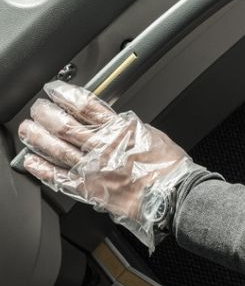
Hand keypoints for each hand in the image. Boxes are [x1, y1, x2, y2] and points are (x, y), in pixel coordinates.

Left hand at [18, 81, 205, 249]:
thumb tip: (111, 120)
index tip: (55, 91)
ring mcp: (94, 169)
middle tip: (38, 109)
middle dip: (47, 115)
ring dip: (38, 138)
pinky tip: (32, 162)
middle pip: (66, 126)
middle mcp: (104, 147)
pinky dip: (42, 170)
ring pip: (58, 149)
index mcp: (120, 130)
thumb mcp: (151, 134)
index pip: (86, 106)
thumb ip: (127, 127)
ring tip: (28, 130)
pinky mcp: (90, 190)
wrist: (175, 194)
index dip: (66, 96)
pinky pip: (60, 178)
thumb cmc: (169, 167)